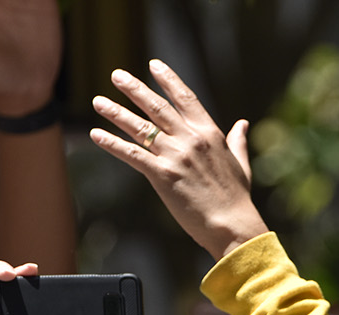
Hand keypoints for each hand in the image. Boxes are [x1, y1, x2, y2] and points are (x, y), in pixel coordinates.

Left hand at [90, 62, 265, 260]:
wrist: (232, 224)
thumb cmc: (237, 198)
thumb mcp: (240, 163)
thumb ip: (238, 141)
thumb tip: (243, 124)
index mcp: (209, 133)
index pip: (185, 98)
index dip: (168, 79)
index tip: (154, 65)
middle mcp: (190, 139)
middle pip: (157, 107)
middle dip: (134, 89)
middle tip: (116, 75)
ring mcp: (175, 156)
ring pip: (140, 128)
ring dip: (116, 113)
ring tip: (98, 101)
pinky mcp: (163, 176)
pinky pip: (132, 155)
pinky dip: (112, 143)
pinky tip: (95, 134)